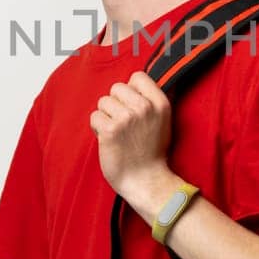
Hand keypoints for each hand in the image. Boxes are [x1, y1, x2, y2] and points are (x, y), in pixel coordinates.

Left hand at [89, 70, 173, 209]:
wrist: (146, 181)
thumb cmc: (152, 154)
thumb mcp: (164, 121)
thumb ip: (154, 100)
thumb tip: (142, 81)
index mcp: (160, 103)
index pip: (137, 77)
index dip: (130, 90)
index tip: (132, 106)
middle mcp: (144, 107)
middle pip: (116, 88)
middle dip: (115, 104)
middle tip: (123, 124)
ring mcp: (126, 118)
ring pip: (103, 102)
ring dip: (105, 117)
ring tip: (117, 133)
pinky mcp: (110, 130)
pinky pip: (94, 117)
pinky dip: (97, 128)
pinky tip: (108, 140)